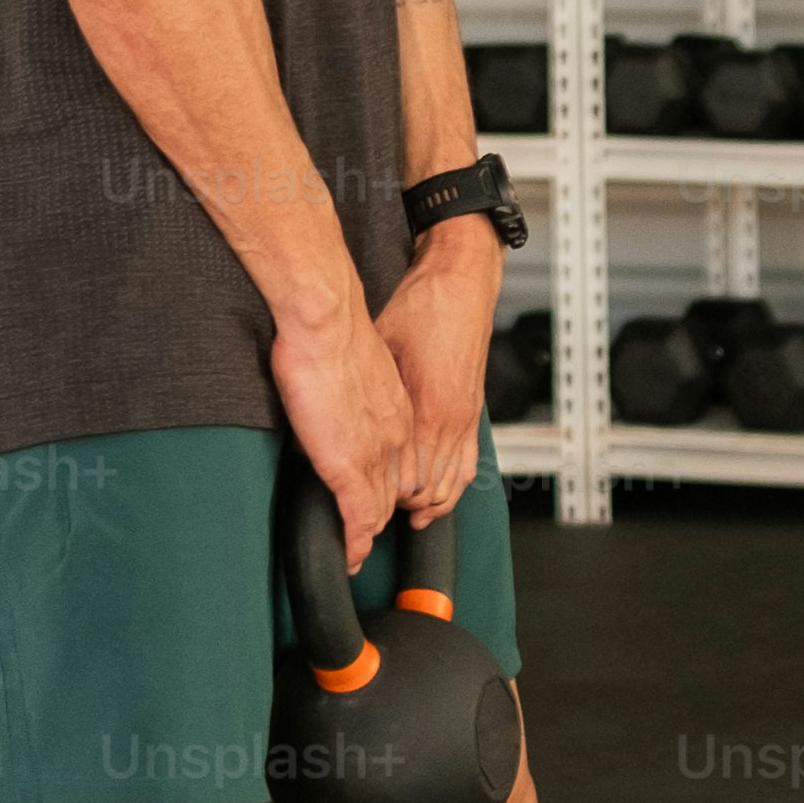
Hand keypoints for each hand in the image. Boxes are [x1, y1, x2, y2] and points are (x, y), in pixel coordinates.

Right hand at [271, 299, 418, 564]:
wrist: (325, 321)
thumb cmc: (328, 328)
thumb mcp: (350, 364)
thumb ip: (349, 389)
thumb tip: (332, 398)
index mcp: (396, 411)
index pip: (400, 462)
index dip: (390, 485)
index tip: (378, 498)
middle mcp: (394, 436)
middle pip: (395, 489)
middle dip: (382, 516)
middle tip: (366, 535)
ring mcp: (373, 453)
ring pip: (379, 508)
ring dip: (367, 534)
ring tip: (356, 552)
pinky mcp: (348, 466)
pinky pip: (358, 516)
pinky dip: (355, 540)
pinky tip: (351, 554)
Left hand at [377, 228, 497, 525]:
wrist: (456, 286)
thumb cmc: (415, 313)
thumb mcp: (375, 354)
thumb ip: (360, 396)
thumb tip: (331, 420)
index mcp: (423, 411)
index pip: (401, 477)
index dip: (377, 501)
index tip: (358, 509)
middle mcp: (447, 421)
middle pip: (422, 488)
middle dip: (396, 507)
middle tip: (370, 516)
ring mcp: (463, 418)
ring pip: (446, 483)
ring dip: (424, 502)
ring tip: (400, 512)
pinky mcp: (472, 411)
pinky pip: (466, 465)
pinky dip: (450, 486)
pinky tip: (435, 493)